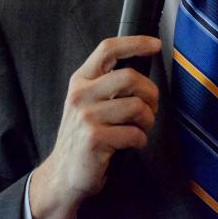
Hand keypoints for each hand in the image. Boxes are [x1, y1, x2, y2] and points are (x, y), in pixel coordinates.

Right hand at [29, 36, 161, 218]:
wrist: (62, 175)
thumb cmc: (83, 136)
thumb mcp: (87, 102)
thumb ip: (107, 84)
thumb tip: (142, 71)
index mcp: (81, 80)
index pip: (108, 49)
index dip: (135, 43)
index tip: (155, 44)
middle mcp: (81, 95)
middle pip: (130, 77)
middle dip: (151, 93)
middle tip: (151, 107)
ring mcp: (86, 117)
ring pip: (136, 106)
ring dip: (148, 120)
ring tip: (141, 128)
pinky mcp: (94, 139)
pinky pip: (134, 133)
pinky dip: (140, 140)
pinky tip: (131, 144)